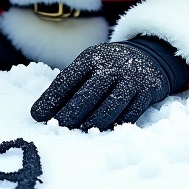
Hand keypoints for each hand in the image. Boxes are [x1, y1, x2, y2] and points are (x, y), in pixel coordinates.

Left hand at [30, 38, 188, 130]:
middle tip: (57, 126)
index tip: (37, 114)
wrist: (151, 56)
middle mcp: (112, 67)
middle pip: (87, 94)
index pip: (67, 79)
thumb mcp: (92, 63)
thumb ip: (72, 82)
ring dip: (92, 123)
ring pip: (108, 107)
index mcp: (92, 57)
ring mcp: (130, 80)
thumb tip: (44, 109)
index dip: (51, 99)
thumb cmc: (111, 65)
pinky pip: (128, 115)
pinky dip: (114, 125)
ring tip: (79, 131)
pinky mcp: (146, 94)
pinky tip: (103, 132)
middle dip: (69, 113)